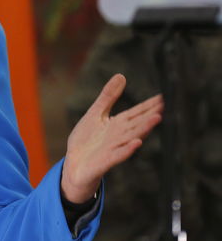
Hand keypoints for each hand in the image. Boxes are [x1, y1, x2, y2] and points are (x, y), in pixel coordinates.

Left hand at [61, 74, 163, 202]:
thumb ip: (108, 97)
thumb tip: (121, 76)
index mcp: (118, 124)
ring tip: (156, 118)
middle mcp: (119, 136)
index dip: (148, 105)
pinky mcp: (104, 161)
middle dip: (150, 115)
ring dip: (144, 128)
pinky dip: (127, 149)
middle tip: (166, 105)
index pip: (136, 113)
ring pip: (131, 137)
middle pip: (137, 123)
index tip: (164, 97)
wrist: (74, 165)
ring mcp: (113, 148)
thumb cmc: (86, 140)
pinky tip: (137, 143)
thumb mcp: (96, 113)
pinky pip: (117, 155)